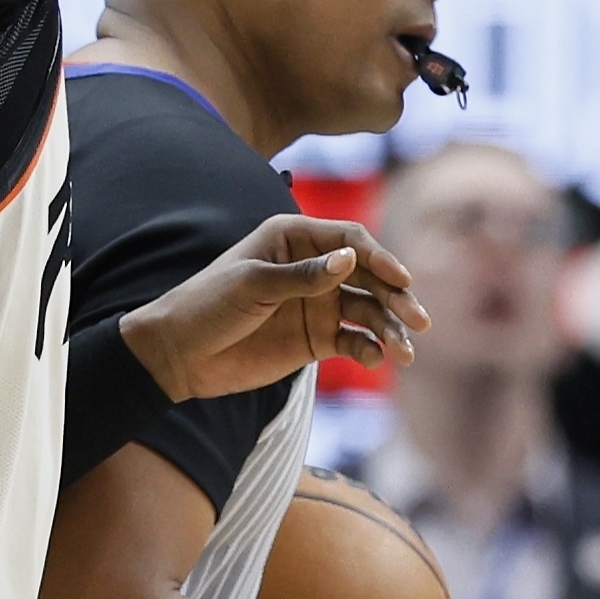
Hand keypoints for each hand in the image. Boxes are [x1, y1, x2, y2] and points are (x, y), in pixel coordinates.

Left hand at [121, 216, 427, 400]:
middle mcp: (314, 268)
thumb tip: (350, 260)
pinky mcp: (316, 339)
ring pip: (368, 312)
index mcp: (295, 238)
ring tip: (405, 353)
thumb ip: (302, 276)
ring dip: (390, 329)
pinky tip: (378, 361)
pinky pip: (354, 342)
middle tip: (420, 320)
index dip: (380, 258)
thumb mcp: (252, 285)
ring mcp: (318, 304)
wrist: (179, 354)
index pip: (351, 240)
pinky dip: (369, 350)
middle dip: (396, 297)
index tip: (401, 279)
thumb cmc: (207, 305)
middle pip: (369, 277)